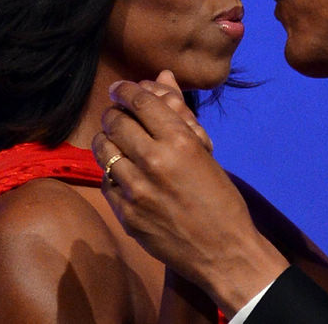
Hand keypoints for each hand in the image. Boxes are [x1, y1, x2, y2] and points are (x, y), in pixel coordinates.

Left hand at [92, 81, 288, 317]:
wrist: (223, 252)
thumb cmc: (221, 198)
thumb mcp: (205, 152)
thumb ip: (180, 113)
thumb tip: (162, 77)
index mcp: (180, 142)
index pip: (140, 102)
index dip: (125, 90)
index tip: (120, 88)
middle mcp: (154, 162)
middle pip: (116, 121)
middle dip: (113, 111)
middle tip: (115, 112)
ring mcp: (136, 190)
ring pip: (103, 149)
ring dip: (106, 138)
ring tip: (113, 138)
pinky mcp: (126, 214)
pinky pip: (106, 181)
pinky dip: (111, 171)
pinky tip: (121, 171)